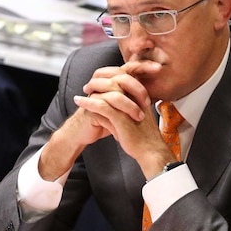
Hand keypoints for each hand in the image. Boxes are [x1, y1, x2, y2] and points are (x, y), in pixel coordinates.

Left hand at [60, 62, 174, 177]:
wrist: (151, 152)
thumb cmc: (142, 137)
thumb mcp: (135, 117)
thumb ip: (125, 107)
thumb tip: (109, 102)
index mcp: (141, 96)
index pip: (123, 79)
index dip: (108, 79)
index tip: (97, 83)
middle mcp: (136, 98)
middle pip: (115, 80)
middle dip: (98, 81)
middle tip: (87, 87)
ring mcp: (129, 107)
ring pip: (108, 91)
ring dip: (92, 90)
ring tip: (80, 96)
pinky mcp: (121, 118)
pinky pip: (102, 106)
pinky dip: (89, 103)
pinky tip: (80, 102)